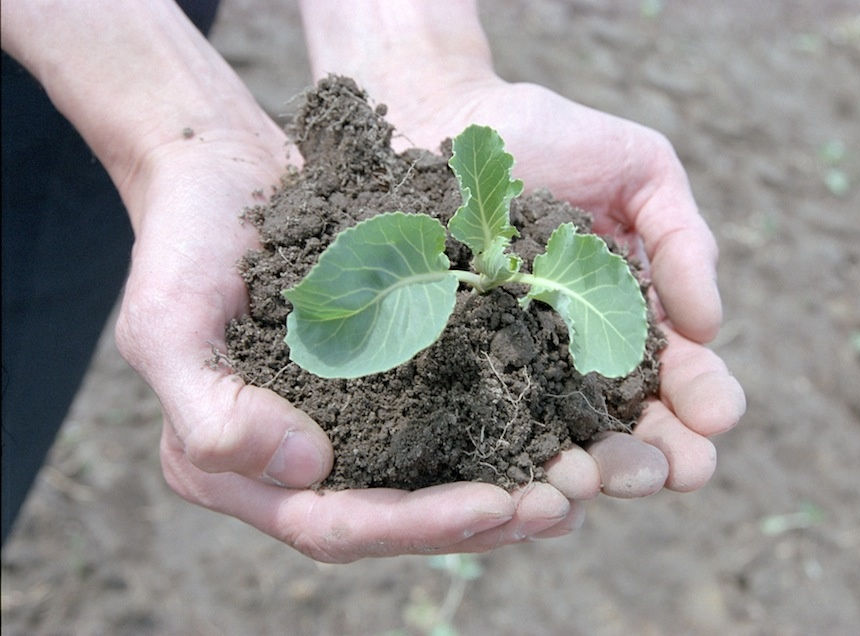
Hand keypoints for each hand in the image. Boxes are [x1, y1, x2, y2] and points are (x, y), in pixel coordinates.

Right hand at [115, 122, 588, 561]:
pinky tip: (550, 429)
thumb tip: (304, 470)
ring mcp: (338, 422)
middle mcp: (292, 462)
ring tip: (573, 486)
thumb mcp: (167, 325)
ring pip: (426, 481)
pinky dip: (494, 432)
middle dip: (477, 520)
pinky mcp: (377, 380)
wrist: (220, 171)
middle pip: (394, 518)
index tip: (495, 504)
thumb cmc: (182, 242)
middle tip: (560, 508)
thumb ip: (212, 415)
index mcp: (237, 469)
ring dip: (501, 490)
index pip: (332, 525)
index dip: (415, 525)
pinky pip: (439, 421)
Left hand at [374, 77, 745, 500]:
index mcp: (632, 315)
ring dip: (594, 470)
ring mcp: (520, 366)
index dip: (705, 401)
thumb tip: (710, 329)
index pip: (681, 375)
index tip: (716, 417)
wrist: (447, 121)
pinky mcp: (463, 366)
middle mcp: (581, 354)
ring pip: (566, 439)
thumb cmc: (549, 138)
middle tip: (669, 472)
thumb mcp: (641, 170)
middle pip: (630, 427)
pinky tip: (533, 474)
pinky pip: (492, 420)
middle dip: (656, 457)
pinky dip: (516, 453)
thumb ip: (684, 242)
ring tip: (598, 480)